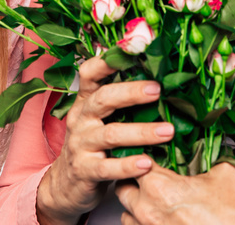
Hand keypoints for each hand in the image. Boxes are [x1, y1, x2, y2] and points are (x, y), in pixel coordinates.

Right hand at [35, 57, 174, 224]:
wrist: (66, 184)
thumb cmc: (93, 146)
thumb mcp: (99, 119)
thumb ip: (119, 101)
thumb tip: (158, 79)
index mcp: (85, 101)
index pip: (89, 73)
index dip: (107, 61)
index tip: (131, 49)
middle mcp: (81, 118)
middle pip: (103, 99)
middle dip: (131, 92)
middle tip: (157, 89)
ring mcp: (80, 144)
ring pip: (110, 134)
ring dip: (141, 132)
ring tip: (168, 131)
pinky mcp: (85, 170)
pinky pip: (107, 167)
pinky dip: (128, 165)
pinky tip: (147, 164)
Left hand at [115, 162, 234, 224]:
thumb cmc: (231, 217)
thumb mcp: (226, 175)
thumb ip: (216, 154)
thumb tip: (217, 141)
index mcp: (159, 186)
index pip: (134, 160)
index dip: (140, 154)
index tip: (147, 153)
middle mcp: (146, 209)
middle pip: (122, 186)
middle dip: (132, 179)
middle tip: (146, 175)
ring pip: (125, 211)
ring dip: (133, 202)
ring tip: (149, 198)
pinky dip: (138, 221)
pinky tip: (154, 216)